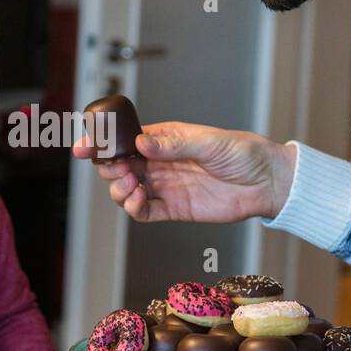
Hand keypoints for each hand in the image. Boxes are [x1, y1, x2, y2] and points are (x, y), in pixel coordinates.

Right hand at [73, 121, 293, 222]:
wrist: (266, 182)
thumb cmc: (243, 152)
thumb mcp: (209, 142)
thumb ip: (174, 145)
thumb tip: (141, 144)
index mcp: (164, 139)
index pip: (124, 140)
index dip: (101, 143)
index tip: (84, 146)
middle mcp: (159, 162)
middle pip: (119, 165)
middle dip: (109, 168)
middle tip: (118, 169)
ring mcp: (165, 186)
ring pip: (125, 189)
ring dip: (119, 189)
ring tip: (132, 186)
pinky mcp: (173, 208)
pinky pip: (143, 211)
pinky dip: (132, 208)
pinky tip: (136, 201)